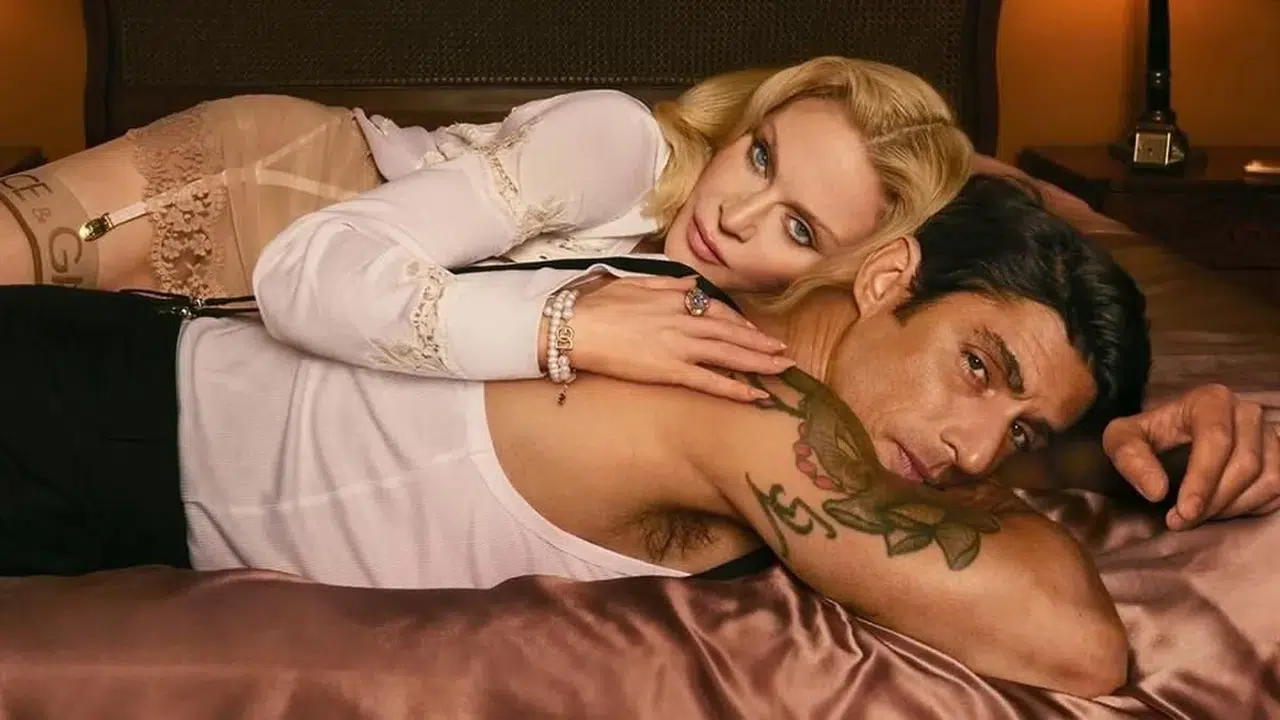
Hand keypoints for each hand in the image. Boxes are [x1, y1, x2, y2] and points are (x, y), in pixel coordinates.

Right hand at [542, 276, 793, 400]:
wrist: (575, 325)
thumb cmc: (598, 304)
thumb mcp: (636, 283)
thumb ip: (668, 285)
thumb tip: (693, 285)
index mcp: (676, 300)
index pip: (718, 311)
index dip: (740, 323)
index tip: (756, 333)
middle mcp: (684, 322)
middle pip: (732, 334)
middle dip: (762, 344)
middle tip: (785, 353)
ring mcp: (679, 347)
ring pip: (729, 355)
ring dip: (759, 363)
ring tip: (782, 370)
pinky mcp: (669, 371)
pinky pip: (709, 381)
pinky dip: (735, 388)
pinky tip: (755, 396)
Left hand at [1102, 384, 1279, 529]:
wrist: (1170, 437)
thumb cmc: (1148, 436)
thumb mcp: (1122, 439)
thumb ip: (1130, 458)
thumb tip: (1157, 491)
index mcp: (1212, 400)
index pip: (1217, 440)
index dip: (1203, 480)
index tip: (1184, 511)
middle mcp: (1248, 412)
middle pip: (1245, 464)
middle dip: (1213, 501)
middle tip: (1182, 521)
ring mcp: (1270, 434)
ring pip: (1268, 479)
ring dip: (1232, 507)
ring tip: (1197, 515)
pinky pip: (1278, 490)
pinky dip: (1251, 507)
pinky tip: (1220, 510)